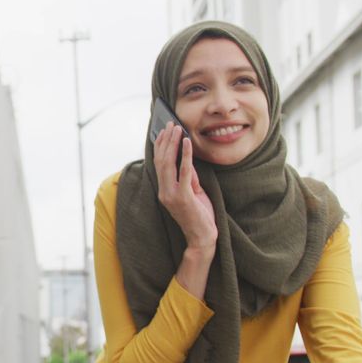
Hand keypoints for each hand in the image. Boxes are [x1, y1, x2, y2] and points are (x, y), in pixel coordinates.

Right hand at [153, 122, 215, 251]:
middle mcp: (164, 192)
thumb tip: (187, 160)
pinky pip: (184, 172)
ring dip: (173, 144)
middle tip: (171, 124)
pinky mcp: (184, 197)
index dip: (161, 146)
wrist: (202, 239)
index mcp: (164, 191)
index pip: (159, 164)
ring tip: (178, 129)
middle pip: (161, 161)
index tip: (164, 131)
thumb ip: (189, 178)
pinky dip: (185, 155)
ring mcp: (172, 195)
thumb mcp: (193, 193)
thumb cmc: (199, 216)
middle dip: (166, 140)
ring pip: (168, 164)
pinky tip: (187, 143)